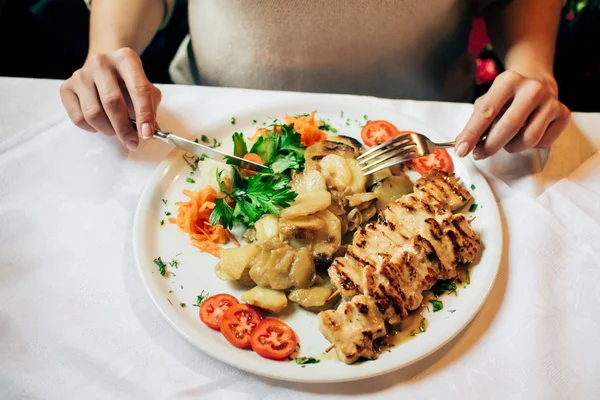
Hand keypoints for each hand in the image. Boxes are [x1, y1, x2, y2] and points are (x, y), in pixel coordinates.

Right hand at [60, 47, 161, 150]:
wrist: (104, 69)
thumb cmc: (129, 83)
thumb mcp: (146, 90)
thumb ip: (151, 109)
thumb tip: (150, 131)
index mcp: (126, 59)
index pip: (138, 89)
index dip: (144, 114)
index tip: (147, 134)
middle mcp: (101, 62)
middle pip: (112, 102)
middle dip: (124, 129)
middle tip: (132, 142)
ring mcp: (81, 74)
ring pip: (93, 114)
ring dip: (108, 130)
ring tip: (116, 131)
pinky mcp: (66, 87)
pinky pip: (78, 118)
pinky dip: (92, 129)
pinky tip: (101, 124)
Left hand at [454, 70, 569, 159]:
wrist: (537, 82)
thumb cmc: (506, 98)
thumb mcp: (488, 102)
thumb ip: (475, 122)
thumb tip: (461, 145)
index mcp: (508, 81)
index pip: (487, 112)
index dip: (472, 134)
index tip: (461, 151)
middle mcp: (532, 88)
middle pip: (509, 127)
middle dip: (491, 146)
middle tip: (479, 154)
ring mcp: (551, 101)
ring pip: (528, 139)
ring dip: (511, 146)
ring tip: (507, 140)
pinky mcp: (564, 113)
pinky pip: (543, 143)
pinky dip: (530, 145)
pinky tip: (526, 134)